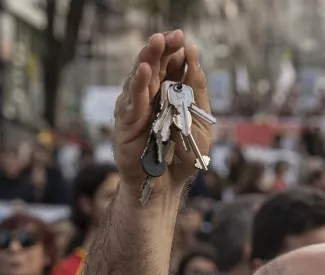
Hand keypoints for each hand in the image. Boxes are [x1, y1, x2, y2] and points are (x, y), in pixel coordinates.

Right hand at [113, 30, 211, 200]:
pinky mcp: (125, 125)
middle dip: (162, 49)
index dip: (175, 51)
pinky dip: (136, 86)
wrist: (166, 187)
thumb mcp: (199, 122)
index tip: (183, 38)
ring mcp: (135, 110)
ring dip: (147, 59)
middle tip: (172, 35)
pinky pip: (131, 102)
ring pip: (139, 79)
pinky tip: (142, 70)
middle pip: (153, 67)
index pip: (170, 66)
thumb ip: (197, 93)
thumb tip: (195, 62)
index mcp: (168, 95)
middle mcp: (149, 98)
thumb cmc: (182, 157)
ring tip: (156, 43)